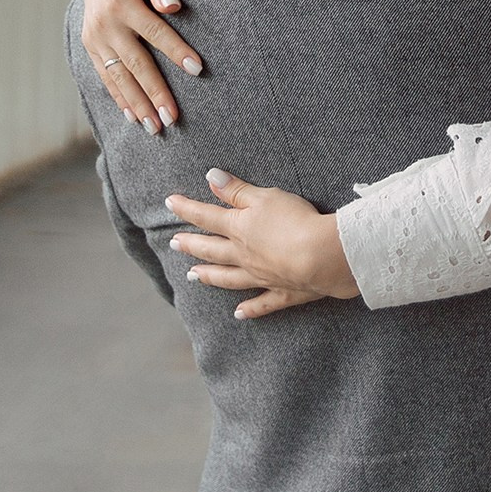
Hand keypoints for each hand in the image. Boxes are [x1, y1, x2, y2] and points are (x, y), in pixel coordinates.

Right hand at [82, 0, 201, 132]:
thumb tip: (173, 7)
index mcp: (120, 3)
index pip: (154, 32)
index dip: (176, 51)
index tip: (198, 69)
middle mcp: (104, 24)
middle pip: (135, 64)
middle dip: (155, 93)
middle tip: (173, 118)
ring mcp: (94, 37)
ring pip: (118, 76)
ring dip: (137, 104)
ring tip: (156, 128)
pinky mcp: (90, 45)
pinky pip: (105, 76)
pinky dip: (119, 97)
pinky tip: (133, 116)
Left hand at [167, 169, 360, 319]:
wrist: (321, 257)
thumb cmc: (295, 221)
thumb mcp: (265, 197)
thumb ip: (237, 190)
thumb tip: (210, 178)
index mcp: (240, 229)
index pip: (207, 216)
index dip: (187, 208)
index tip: (169, 202)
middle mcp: (244, 256)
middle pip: (212, 250)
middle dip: (192, 245)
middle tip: (174, 244)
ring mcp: (261, 277)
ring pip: (229, 278)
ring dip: (210, 276)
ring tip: (192, 276)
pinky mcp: (283, 292)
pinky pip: (262, 304)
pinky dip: (249, 309)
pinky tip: (238, 313)